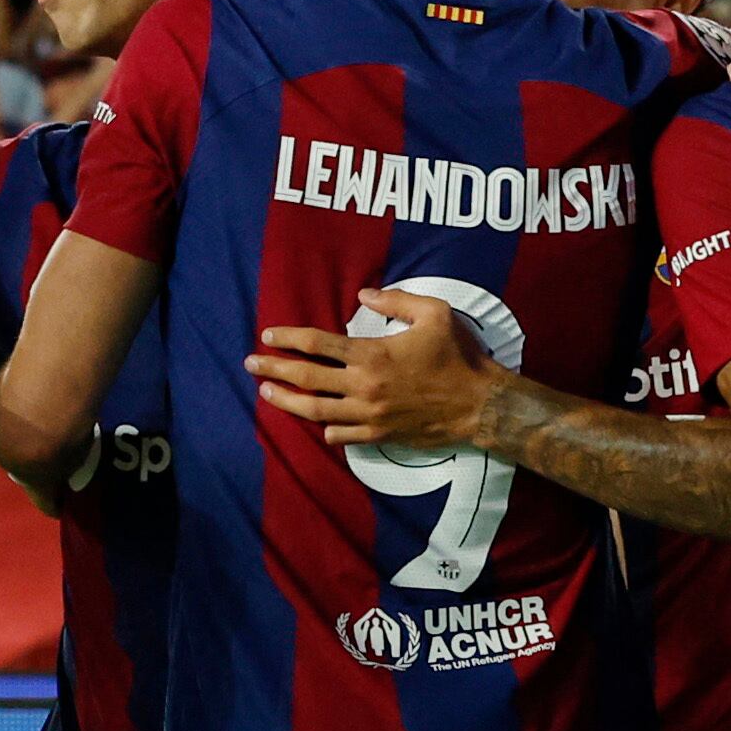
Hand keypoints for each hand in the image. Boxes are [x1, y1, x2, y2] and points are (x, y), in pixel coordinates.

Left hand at [244, 294, 496, 447]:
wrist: (479, 404)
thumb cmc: (459, 355)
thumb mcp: (435, 314)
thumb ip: (396, 300)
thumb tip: (363, 294)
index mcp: (372, 354)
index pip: (317, 343)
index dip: (289, 337)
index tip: (268, 335)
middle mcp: (364, 386)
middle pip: (307, 378)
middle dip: (274, 370)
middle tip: (250, 365)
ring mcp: (369, 415)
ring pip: (316, 410)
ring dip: (287, 401)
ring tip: (266, 393)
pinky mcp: (379, 436)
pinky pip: (342, 436)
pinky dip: (325, 430)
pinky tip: (315, 424)